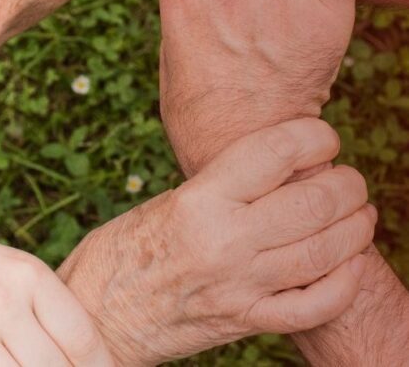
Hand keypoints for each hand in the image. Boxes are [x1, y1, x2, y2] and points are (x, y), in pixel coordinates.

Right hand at [59, 119, 375, 365]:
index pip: (276, 153)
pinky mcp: (244, 321)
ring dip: (356, 228)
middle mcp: (223, 241)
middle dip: (347, 184)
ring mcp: (239, 286)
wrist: (96, 313)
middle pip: (314, 201)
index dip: (314, 136)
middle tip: (349, 179)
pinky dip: (343, 282)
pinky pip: (314, 306)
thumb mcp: (165, 202)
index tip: (323, 137)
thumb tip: (277, 170)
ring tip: (360, 214)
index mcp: (197, 201)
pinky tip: (347, 263)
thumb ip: (221, 188)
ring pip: (325, 252)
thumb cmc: (121, 250)